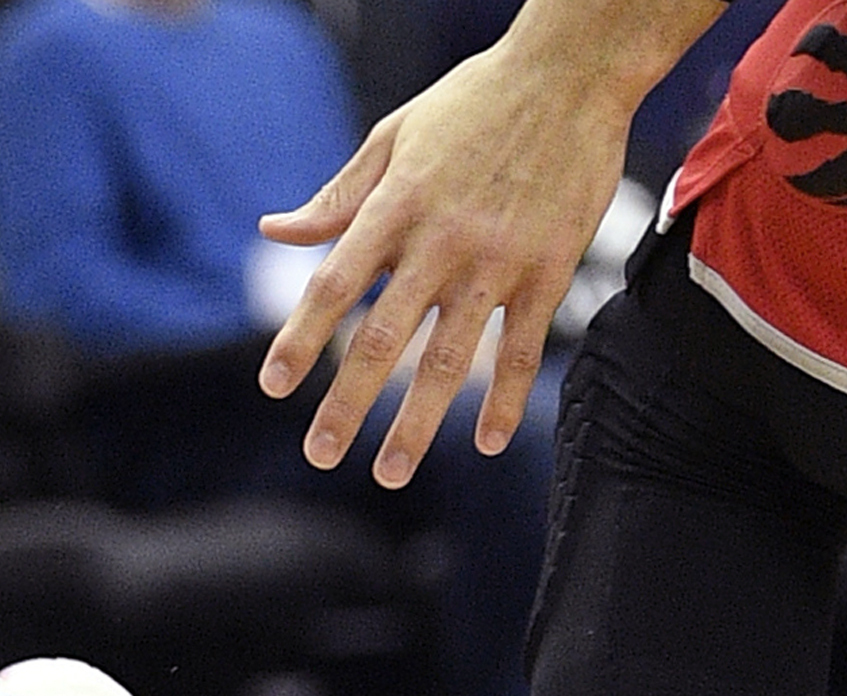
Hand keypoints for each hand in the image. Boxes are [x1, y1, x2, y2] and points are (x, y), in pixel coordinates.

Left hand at [257, 37, 630, 485]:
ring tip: (388, 473)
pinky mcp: (550, 268)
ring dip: (417, 423)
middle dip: (346, 404)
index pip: (333, 286)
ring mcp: (498, 260)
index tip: (272, 386)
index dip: (299, 338)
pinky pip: (524, 347)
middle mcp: (441, 241)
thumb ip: (337, 198)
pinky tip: (487, 441)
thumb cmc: (474, 102)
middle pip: (381, 338)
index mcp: (393, 208)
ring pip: (449, 358)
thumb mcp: (394, 138)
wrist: (574, 70)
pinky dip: (506, 399)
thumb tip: (274, 230)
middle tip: (319, 455)